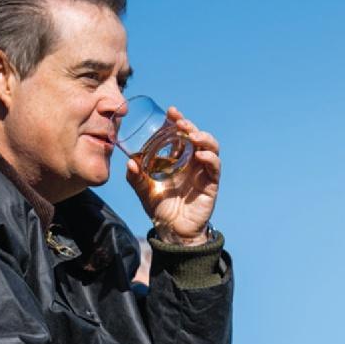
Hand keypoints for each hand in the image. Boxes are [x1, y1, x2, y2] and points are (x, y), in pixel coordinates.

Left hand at [126, 106, 219, 245]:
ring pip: (210, 146)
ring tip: (192, 135)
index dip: (177, 121)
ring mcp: (202, 171)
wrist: (172, 232)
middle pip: (196, 136)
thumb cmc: (159, 209)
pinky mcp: (211, 183)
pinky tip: (199, 154)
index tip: (170, 111)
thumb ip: (135, 177)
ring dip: (203, 137)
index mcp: (176, 158)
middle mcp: (191, 161)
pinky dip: (210, 157)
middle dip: (190, 125)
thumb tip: (130, 162)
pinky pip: (214, 166)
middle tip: (180, 121)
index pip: (179, 134)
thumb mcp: (143, 190)